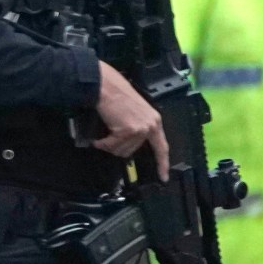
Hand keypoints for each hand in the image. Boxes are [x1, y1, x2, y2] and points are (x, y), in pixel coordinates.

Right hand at [93, 61, 168, 180]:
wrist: (107, 86)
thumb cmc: (117, 95)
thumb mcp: (136, 113)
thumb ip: (139, 128)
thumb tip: (130, 147)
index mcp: (154, 121)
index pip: (162, 147)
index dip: (163, 163)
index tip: (164, 177)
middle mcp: (150, 126)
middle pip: (133, 151)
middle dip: (118, 146)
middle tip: (110, 136)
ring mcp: (140, 129)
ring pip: (121, 150)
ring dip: (109, 145)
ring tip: (104, 133)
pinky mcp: (128, 130)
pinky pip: (112, 146)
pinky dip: (102, 144)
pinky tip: (99, 138)